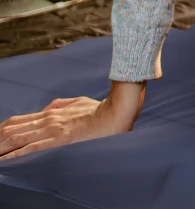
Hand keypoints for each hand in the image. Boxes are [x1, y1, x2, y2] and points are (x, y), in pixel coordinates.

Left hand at [0, 81, 144, 158]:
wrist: (115, 113)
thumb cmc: (99, 109)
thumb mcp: (77, 102)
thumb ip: (61, 105)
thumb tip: (47, 108)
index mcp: (51, 112)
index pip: (18, 121)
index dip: (1, 131)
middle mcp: (47, 119)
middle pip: (12, 130)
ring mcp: (52, 130)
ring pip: (16, 139)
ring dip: (0, 149)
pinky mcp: (58, 140)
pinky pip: (31, 149)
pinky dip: (15, 156)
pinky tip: (5, 162)